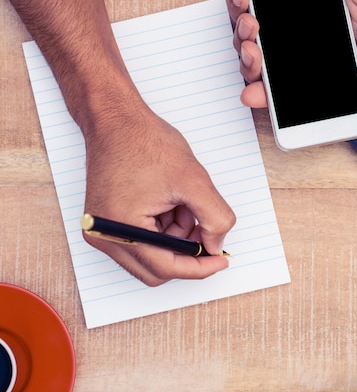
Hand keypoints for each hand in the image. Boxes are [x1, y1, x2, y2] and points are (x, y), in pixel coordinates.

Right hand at [83, 78, 235, 285]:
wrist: (115, 121)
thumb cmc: (144, 142)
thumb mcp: (194, 180)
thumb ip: (215, 218)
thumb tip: (216, 247)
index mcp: (120, 228)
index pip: (165, 268)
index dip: (199, 267)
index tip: (220, 260)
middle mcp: (104, 236)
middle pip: (156, 270)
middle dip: (186, 253)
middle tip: (206, 230)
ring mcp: (101, 231)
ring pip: (150, 257)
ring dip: (174, 239)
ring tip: (182, 205)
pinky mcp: (105, 223)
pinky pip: (140, 243)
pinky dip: (161, 231)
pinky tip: (168, 205)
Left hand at [230, 0, 356, 103]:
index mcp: (330, 53)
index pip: (297, 84)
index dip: (273, 96)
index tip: (255, 96)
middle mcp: (304, 41)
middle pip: (266, 69)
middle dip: (251, 67)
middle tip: (252, 54)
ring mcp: (286, 19)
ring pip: (250, 41)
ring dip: (242, 37)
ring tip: (251, 23)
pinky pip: (246, 7)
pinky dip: (238, 5)